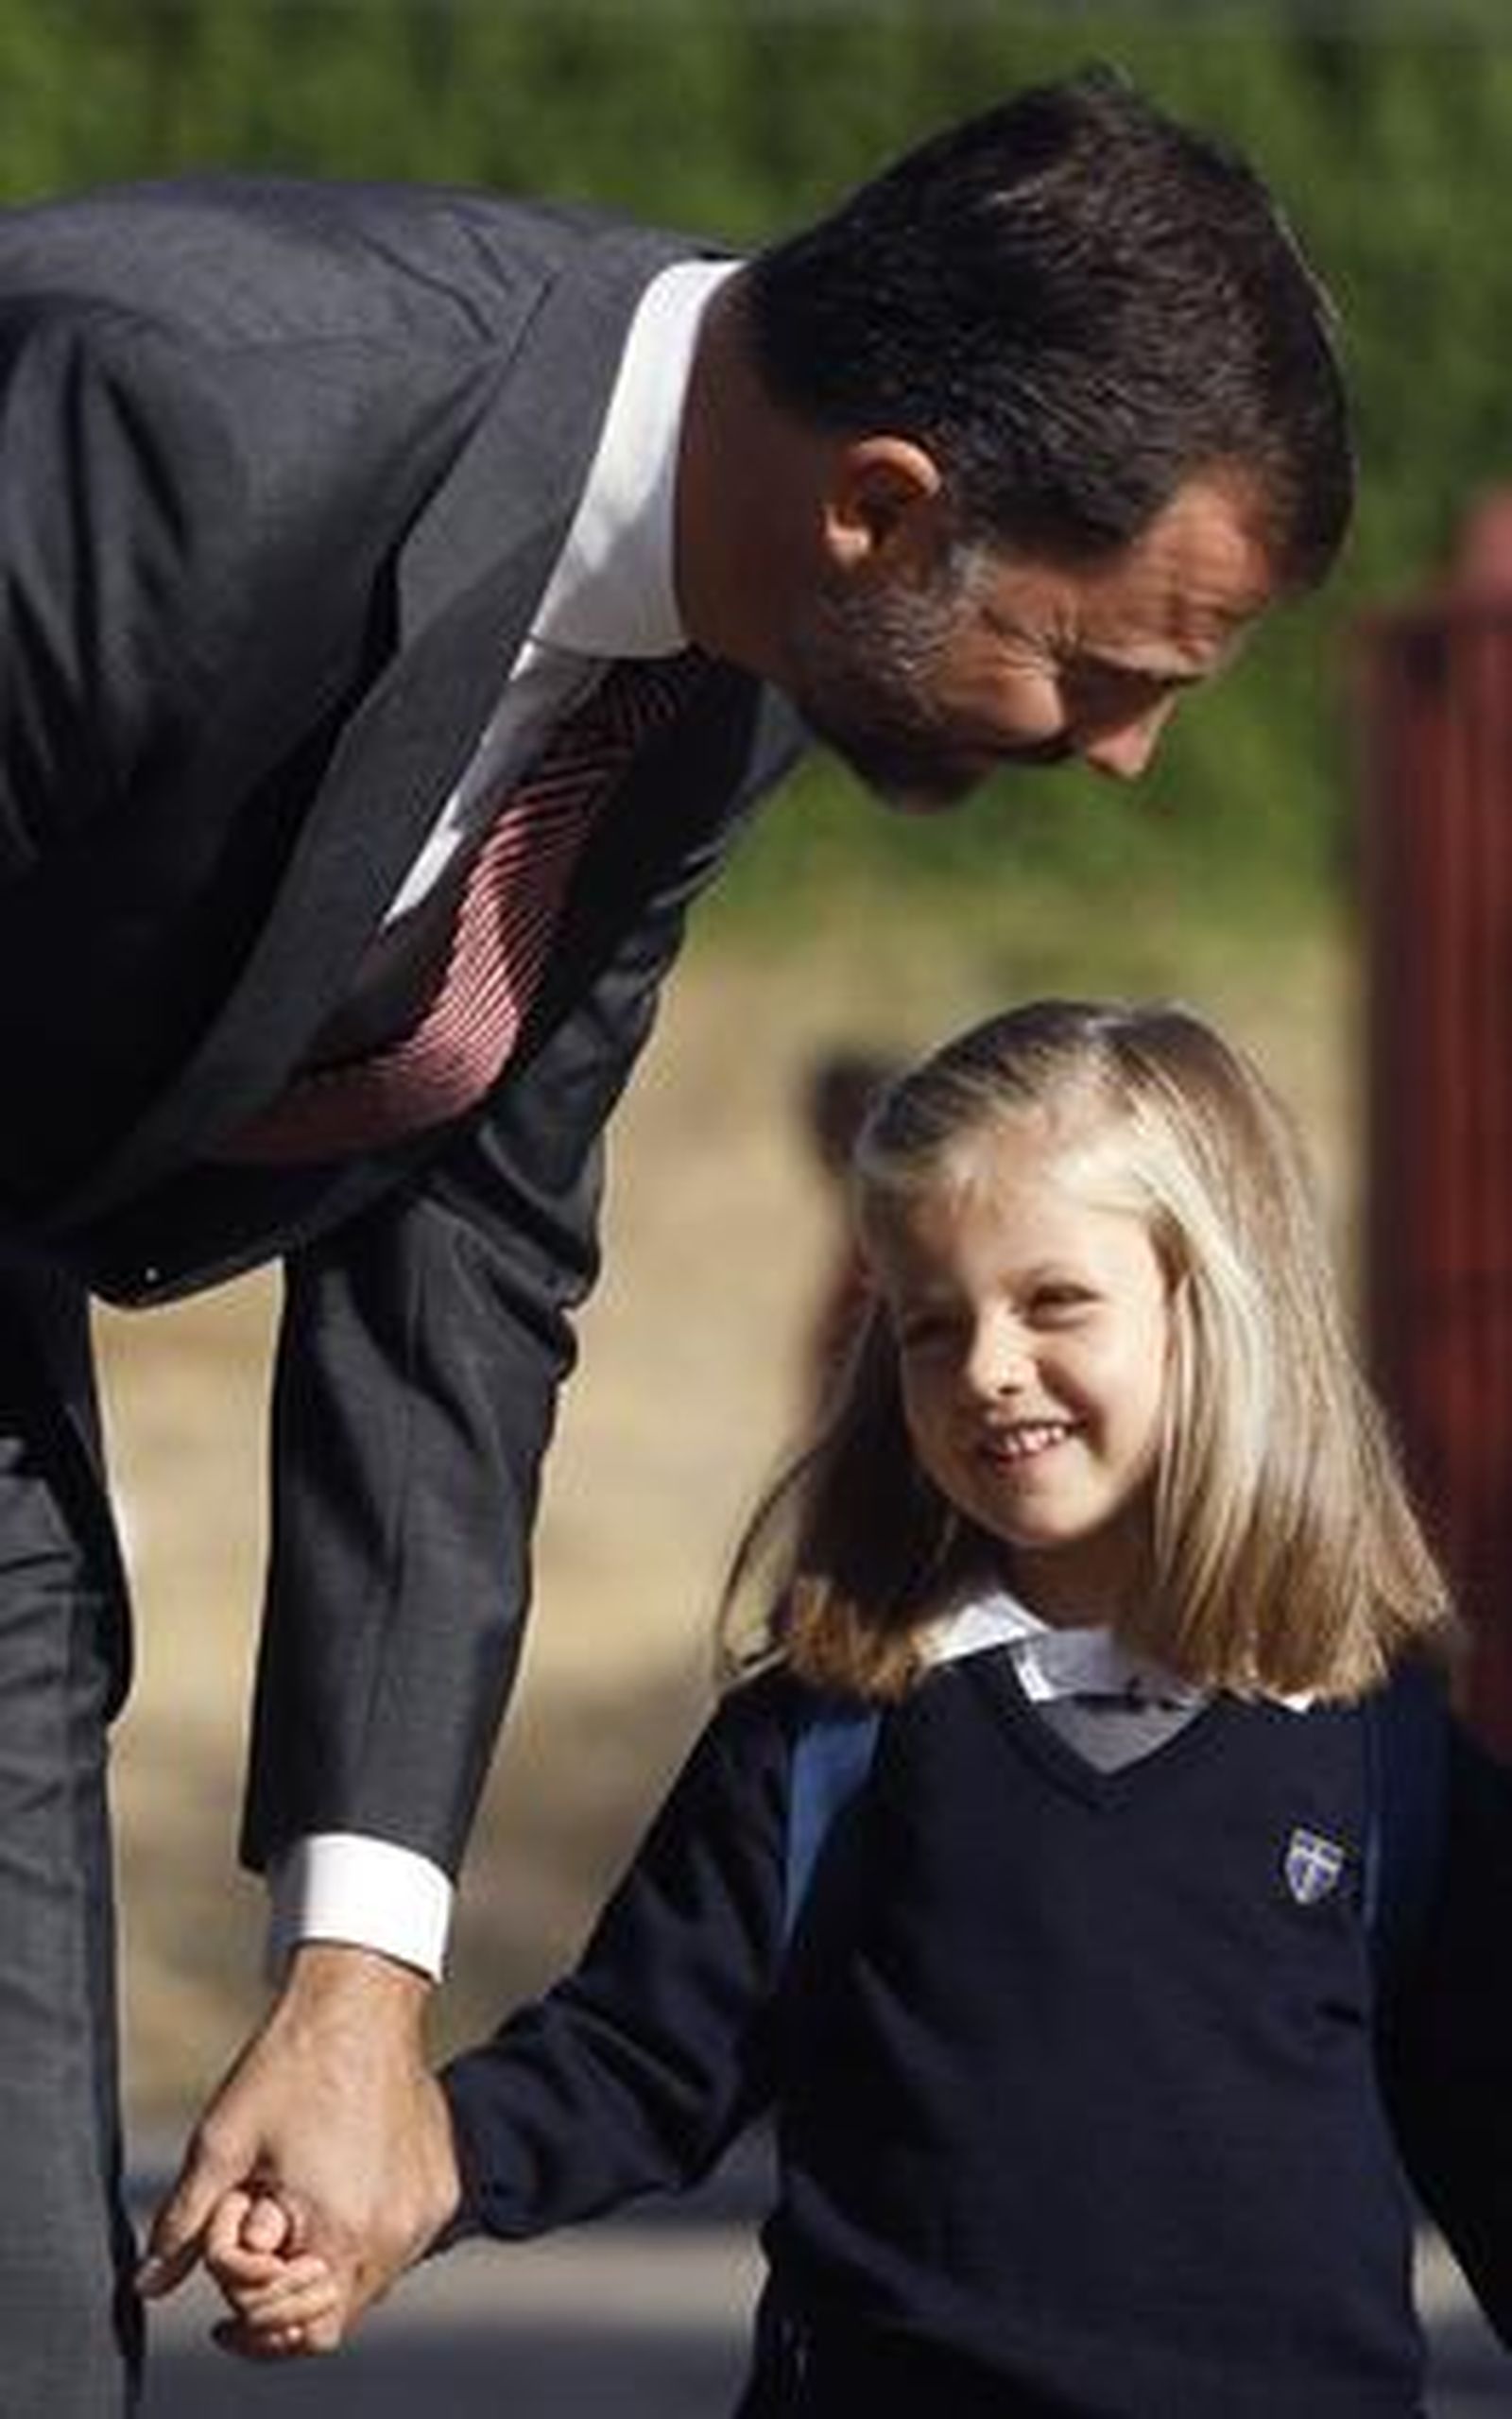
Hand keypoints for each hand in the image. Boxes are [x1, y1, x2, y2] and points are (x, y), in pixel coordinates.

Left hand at [138, 1942, 461, 2351]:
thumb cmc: (290, 2067)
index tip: (235, 2270)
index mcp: (342, 2231)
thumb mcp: (221, 2145)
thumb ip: (183, 2225)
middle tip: (262, 2235)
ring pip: (372, 2279)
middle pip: (338, 2312)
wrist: (359, 2002)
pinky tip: (338, 2187)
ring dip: (331, 2263)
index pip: (301, 2332)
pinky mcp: (443, 2186)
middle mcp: (395, 2231)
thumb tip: (148, 2282)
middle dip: (291, 2290)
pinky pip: (402, 2241)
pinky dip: (367, 2233)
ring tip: (298, 2202)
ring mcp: (426, 2210)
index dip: (257, 2310)